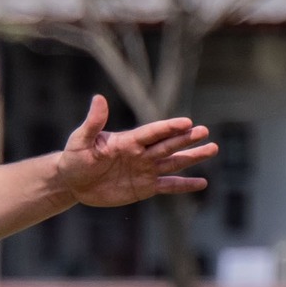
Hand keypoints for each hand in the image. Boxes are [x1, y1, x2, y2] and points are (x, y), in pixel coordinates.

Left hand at [55, 95, 217, 209]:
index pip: (152, 132)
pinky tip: (202, 183)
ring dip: (192, 157)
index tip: (186, 123)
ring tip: (212, 149)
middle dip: (185, 139)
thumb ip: (93, 123)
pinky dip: (184, 185)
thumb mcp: (80, 140)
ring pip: (173, 163)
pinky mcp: (144, 188)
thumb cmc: (74, 158)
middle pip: (167, 145)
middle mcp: (141, 153)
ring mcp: (145, 170)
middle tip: (204, 132)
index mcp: (128, 140)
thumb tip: (98, 98)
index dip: (168, 128)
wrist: (72, 182)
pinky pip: (167, 186)